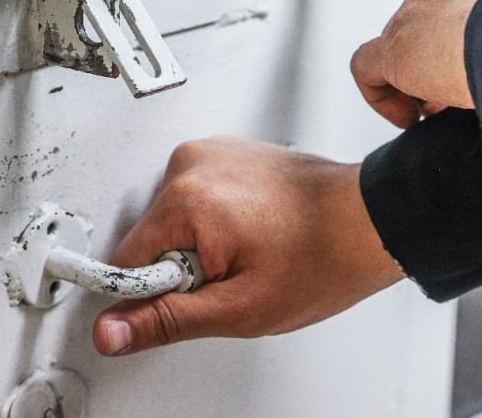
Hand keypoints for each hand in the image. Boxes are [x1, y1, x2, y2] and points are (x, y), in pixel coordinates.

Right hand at [92, 136, 403, 356]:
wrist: (370, 219)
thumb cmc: (321, 258)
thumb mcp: (239, 308)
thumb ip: (166, 320)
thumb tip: (111, 331)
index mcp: (185, 198)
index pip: (126, 259)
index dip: (157, 291)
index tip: (197, 294)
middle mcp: (189, 162)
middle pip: (153, 237)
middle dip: (185, 265)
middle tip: (237, 272)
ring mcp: (209, 151)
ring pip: (175, 218)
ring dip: (202, 242)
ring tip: (251, 248)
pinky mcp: (225, 151)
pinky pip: (197, 196)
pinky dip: (218, 218)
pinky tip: (255, 228)